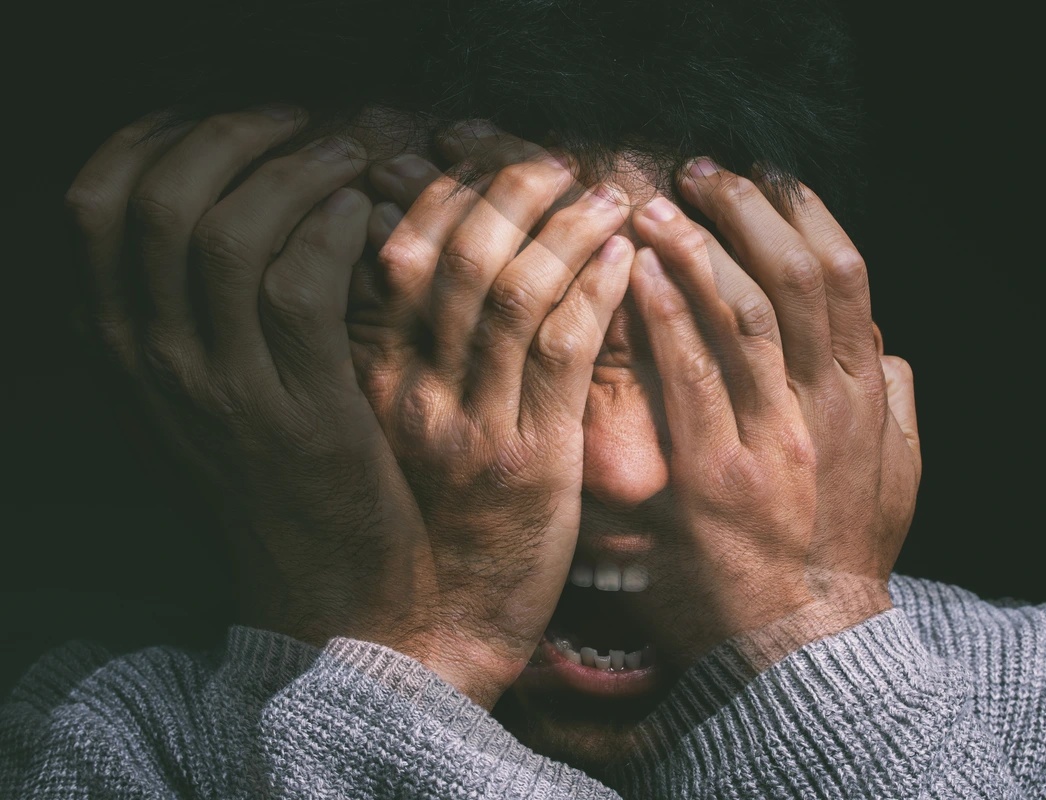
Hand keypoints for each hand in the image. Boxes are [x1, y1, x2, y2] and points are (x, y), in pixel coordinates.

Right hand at [64, 108, 442, 684]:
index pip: (98, 200)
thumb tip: (221, 193)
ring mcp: (218, 390)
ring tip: (353, 158)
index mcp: (118, 343)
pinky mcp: (297, 413)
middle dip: (236, 135)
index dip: (162, 135)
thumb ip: (188, 306)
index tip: (233, 120)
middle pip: (157, 199)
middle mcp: (150, 360)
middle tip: (304, 124)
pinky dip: (335, 230)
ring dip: (299, 172)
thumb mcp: (206, 389)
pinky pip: (299, 287)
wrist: (326, 591)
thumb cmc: (283, 473)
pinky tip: (368, 216)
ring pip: (226, 233)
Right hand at [346, 125, 634, 707]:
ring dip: (566, 230)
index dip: (448, 200)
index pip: (402, 259)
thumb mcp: (391, 443)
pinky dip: (596, 291)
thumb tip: (424, 278)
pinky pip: (565, 350)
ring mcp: (470, 423)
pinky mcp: (530, 459)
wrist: (429, 640)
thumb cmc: (418, 538)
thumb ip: (406, 364)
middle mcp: (413, 392)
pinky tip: (626, 257)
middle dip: (509, 195)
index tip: (486, 164)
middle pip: (459, 260)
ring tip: (607, 193)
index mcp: (373, 381)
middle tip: (551, 160)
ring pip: (515, 292)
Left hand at [624, 160, 920, 665]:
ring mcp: (769, 438)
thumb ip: (897, 408)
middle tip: (702, 173)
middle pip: (794, 279)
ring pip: (742, 315)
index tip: (771, 180)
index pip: (844, 280)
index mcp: (861, 399)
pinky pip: (690, 376)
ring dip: (698, 248)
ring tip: (657, 206)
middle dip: (748, 212)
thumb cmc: (843, 556)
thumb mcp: (897, 479)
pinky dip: (665, 315)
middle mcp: (822, 407)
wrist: (804, 642)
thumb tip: (891, 349)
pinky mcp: (712, 474)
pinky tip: (637, 273)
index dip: (807, 217)